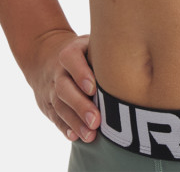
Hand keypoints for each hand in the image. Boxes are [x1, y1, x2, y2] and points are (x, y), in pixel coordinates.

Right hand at [23, 28, 99, 142]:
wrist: (45, 56)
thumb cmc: (82, 51)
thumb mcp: (89, 43)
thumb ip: (104, 50)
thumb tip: (134, 61)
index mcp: (69, 52)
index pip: (71, 59)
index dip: (81, 74)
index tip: (93, 89)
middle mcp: (58, 71)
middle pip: (64, 88)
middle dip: (80, 105)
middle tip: (96, 120)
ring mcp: (50, 89)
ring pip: (59, 106)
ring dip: (74, 122)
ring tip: (90, 135)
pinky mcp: (48, 105)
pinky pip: (55, 117)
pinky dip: (64, 127)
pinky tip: (75, 136)